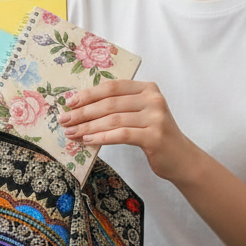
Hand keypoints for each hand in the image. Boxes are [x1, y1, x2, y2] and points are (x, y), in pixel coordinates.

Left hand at [57, 80, 196, 182]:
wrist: (181, 158)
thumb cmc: (154, 135)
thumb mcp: (140, 114)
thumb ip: (119, 106)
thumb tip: (81, 107)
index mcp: (148, 88)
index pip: (112, 87)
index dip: (89, 93)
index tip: (69, 102)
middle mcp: (153, 99)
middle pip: (110, 103)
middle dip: (83, 112)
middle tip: (64, 120)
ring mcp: (155, 117)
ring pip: (113, 119)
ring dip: (88, 127)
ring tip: (71, 133)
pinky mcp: (154, 136)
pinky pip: (121, 135)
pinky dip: (101, 138)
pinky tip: (87, 141)